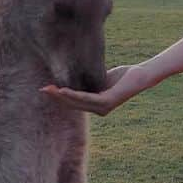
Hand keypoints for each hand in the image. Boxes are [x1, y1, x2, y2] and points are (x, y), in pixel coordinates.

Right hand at [40, 64, 157, 116]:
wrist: (141, 75)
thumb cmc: (123, 76)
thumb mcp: (101, 77)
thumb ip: (89, 79)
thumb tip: (75, 72)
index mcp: (96, 104)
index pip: (74, 102)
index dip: (59, 97)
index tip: (47, 89)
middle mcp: (99, 110)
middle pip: (73, 104)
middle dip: (56, 97)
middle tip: (42, 90)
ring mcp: (103, 108)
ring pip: (77, 102)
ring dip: (62, 96)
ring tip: (50, 90)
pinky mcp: (107, 102)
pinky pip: (87, 99)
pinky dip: (74, 95)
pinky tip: (64, 90)